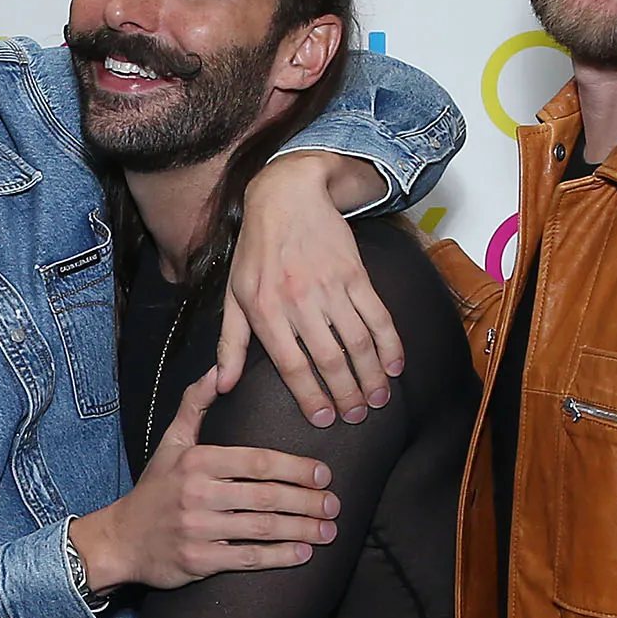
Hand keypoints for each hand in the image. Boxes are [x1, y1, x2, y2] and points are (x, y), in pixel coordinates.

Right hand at [65, 370, 335, 593]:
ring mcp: (198, 528)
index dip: (296, 468)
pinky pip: (248, 557)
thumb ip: (195, 405)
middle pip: (266, 496)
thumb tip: (217, 370)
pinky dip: (280, 557)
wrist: (121, 540)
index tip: (324, 474)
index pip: (257, 462)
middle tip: (334, 505)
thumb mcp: (170, 443)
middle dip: (308, 501)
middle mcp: (197, 492)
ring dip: (302, 530)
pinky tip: (303, 553)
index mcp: (197, 461)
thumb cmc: (155, 491)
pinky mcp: (199, 560)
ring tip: (328, 530)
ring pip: (262, 527)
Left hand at [223, 152, 401, 427]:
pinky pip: (378, 316)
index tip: (324, 420)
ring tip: (378, 400)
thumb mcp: (233, 295)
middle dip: (346, 395)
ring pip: (357, 342)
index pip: (292, 365)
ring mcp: (330, 286)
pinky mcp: (355, 273)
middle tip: (357, 417)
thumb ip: (229, 343)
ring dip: (372, 376)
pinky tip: (395, 366)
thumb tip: (221, 385)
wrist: (286, 196)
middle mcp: (298, 300)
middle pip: (329, 359)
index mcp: (265, 310)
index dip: (310, 397)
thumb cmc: (256, 251)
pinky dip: (390, 344)